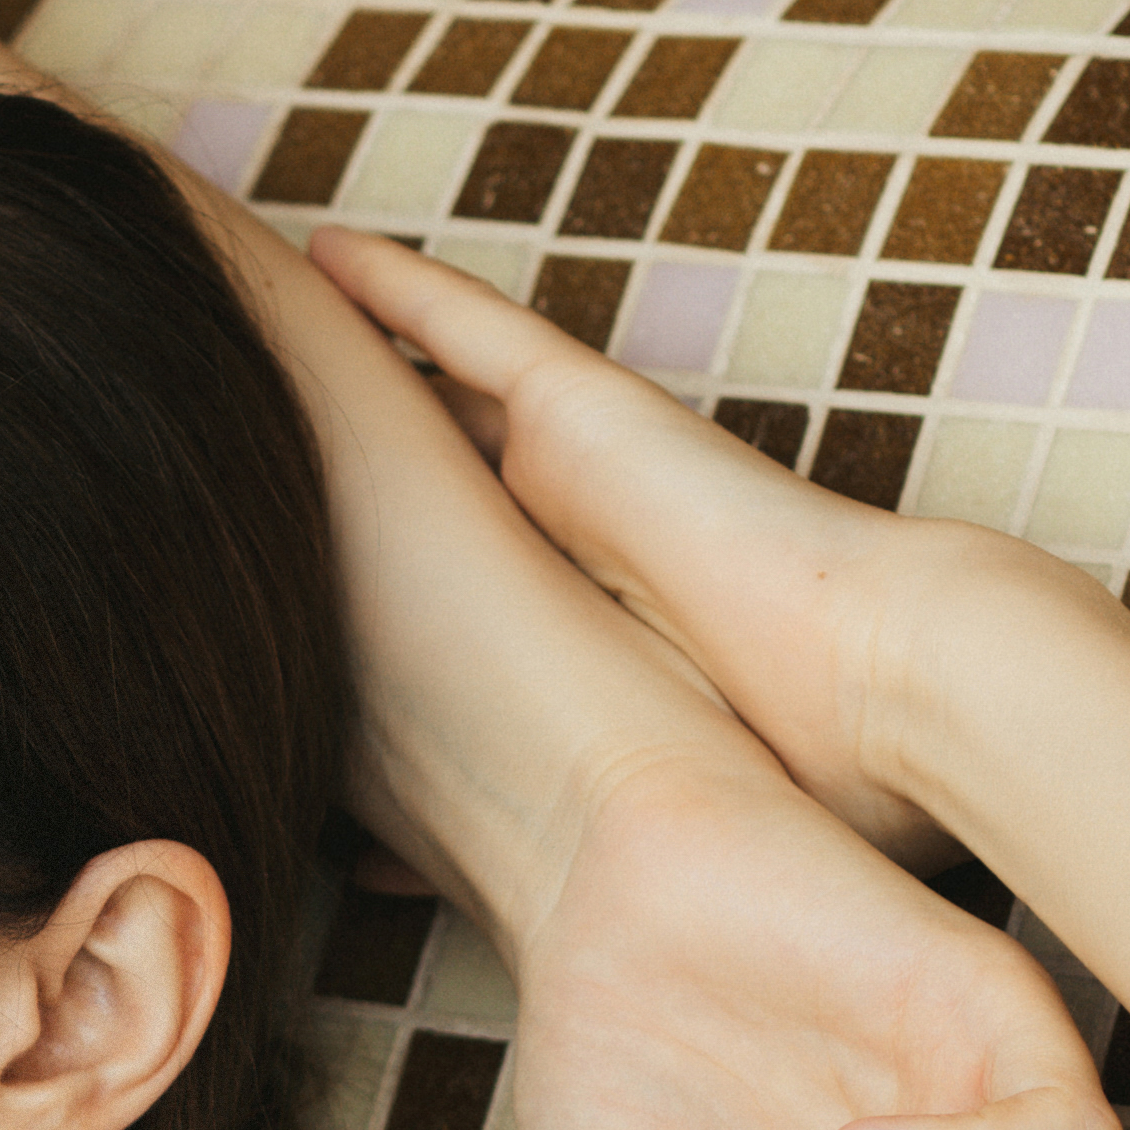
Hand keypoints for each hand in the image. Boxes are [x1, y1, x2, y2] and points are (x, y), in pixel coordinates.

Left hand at [310, 220, 953, 837]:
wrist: (894, 691)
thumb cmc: (808, 785)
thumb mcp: (604, 804)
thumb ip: (496, 812)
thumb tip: (363, 877)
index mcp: (582, 627)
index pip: (450, 599)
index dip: (370, 590)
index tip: (279, 598)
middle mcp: (566, 536)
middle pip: (421, 485)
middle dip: (338, 473)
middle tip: (235, 450)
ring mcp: (572, 462)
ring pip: (425, 393)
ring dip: (343, 366)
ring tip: (248, 324)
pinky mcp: (584, 407)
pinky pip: (469, 329)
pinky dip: (397, 289)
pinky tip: (319, 252)